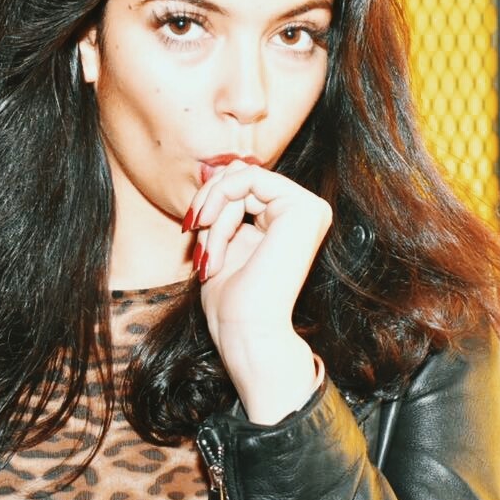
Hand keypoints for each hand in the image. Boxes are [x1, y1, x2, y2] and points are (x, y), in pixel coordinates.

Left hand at [187, 160, 329, 423]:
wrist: (246, 333)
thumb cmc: (232, 303)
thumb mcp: (220, 243)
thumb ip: (221, 207)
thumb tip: (212, 166)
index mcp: (288, 220)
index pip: (242, 185)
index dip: (210, 200)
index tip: (189, 230)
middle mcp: (305, 212)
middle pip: (241, 176)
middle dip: (209, 203)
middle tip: (193, 234)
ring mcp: (310, 209)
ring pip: (242, 178)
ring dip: (213, 212)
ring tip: (207, 251)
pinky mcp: (305, 208)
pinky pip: (249, 179)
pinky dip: (220, 203)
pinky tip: (210, 230)